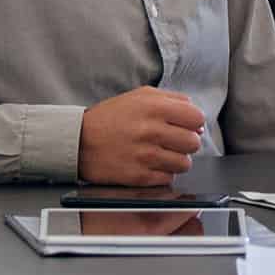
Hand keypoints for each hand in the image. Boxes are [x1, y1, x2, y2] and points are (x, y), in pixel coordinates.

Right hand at [78, 87, 205, 186]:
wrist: (77, 141)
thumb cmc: (110, 118)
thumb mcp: (140, 96)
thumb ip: (173, 101)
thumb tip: (197, 119)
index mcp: (155, 108)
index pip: (197, 118)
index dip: (193, 123)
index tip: (186, 126)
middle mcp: (152, 131)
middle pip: (194, 143)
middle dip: (186, 143)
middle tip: (172, 141)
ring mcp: (145, 155)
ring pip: (184, 163)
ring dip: (176, 160)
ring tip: (161, 154)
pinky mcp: (138, 177)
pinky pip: (168, 178)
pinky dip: (162, 173)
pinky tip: (150, 165)